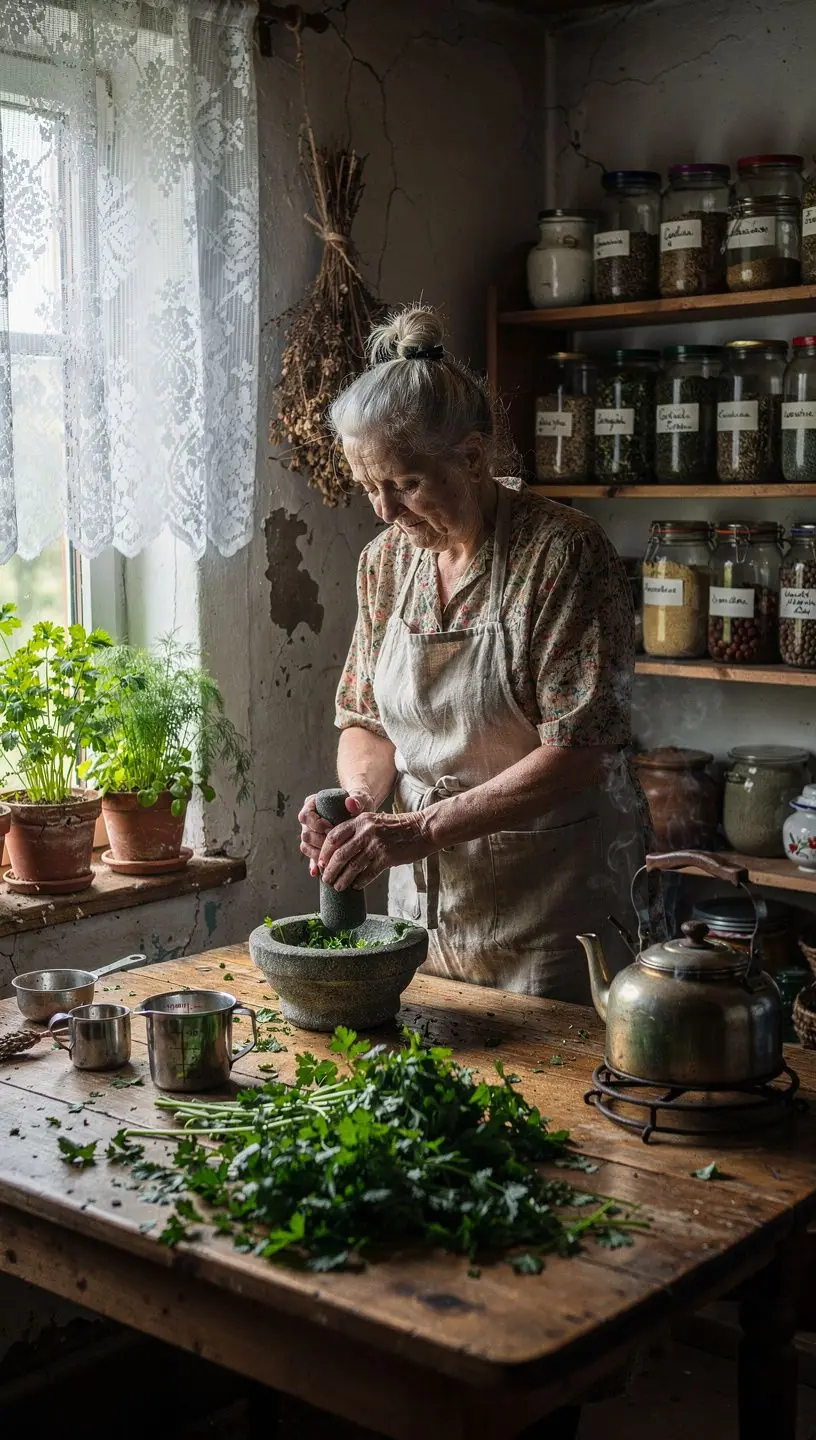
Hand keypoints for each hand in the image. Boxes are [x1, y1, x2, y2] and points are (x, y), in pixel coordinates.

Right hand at [298, 789, 374, 877]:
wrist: (361, 812)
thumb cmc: (359, 803)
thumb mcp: (360, 800)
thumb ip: (357, 800)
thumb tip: (350, 802)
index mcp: (313, 804)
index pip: (306, 816)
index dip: (316, 824)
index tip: (330, 828)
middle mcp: (309, 820)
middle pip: (305, 834)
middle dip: (319, 842)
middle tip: (335, 846)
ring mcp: (311, 834)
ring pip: (306, 846)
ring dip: (317, 855)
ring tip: (331, 860)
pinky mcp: (317, 847)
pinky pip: (311, 857)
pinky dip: (315, 865)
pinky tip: (318, 872)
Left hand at [318, 809, 433, 891]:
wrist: (424, 829)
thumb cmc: (399, 827)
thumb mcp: (375, 821)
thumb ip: (359, 831)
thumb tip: (341, 850)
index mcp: (361, 820)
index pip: (334, 836)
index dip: (325, 852)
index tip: (321, 862)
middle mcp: (366, 831)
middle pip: (340, 854)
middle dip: (330, 869)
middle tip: (326, 878)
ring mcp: (376, 845)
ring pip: (352, 866)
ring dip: (342, 879)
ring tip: (338, 887)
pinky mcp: (387, 858)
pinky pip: (368, 873)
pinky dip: (360, 882)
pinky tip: (356, 886)